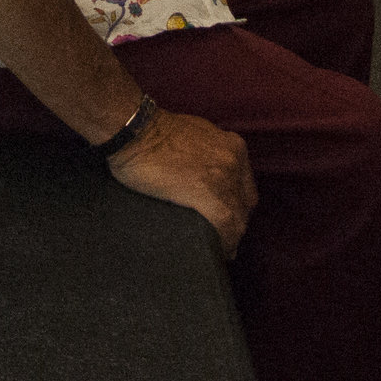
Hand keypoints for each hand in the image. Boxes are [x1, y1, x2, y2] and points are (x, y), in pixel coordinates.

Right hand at [107, 106, 255, 256]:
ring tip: (219, 249)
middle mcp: (234, 161)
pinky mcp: (205, 193)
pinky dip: (223, 242)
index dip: (237, 205)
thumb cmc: (154, 131)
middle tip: (223, 237)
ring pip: (237, 219)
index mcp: (233, 145)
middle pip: (245, 204)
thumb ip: (209, 152)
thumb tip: (205, 173)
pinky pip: (224, 226)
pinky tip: (216, 250)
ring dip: (230, 237)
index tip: (228, 219)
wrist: (135, 130)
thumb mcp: (195, 133)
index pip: (245, 186)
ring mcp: (222, 177)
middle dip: (235, 222)